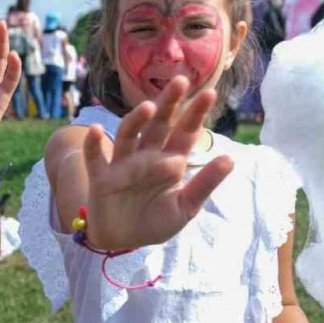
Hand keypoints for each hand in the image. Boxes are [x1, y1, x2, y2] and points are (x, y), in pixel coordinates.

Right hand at [80, 77, 233, 249]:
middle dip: (169, 104)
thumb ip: (204, 184)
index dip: (195, 114)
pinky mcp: (101, 177)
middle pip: (158, 124)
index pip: (185, 133)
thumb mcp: (186, 207)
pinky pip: (95, 157)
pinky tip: (94, 129)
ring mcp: (123, 164)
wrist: (124, 241)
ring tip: (148, 107)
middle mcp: (146, 156)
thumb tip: (231, 159)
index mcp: (170, 161)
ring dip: (136, 120)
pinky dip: (92, 144)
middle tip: (180, 81)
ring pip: (129, 135)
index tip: (209, 94)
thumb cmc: (155, 221)